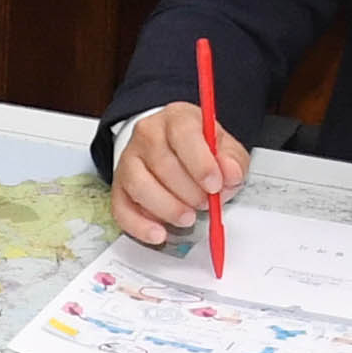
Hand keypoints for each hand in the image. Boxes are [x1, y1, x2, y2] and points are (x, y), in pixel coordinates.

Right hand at [107, 104, 247, 247]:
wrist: (173, 149)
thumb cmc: (199, 149)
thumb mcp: (225, 148)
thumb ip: (232, 161)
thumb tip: (230, 174)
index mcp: (177, 119)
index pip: (183, 134)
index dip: (200, 163)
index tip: (214, 185)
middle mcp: (148, 134)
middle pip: (162, 163)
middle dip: (188, 191)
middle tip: (205, 203)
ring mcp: (129, 159)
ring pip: (140, 185)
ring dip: (167, 208)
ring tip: (188, 217)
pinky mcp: (119, 186)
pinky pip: (121, 208)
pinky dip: (140, 226)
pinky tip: (159, 233)